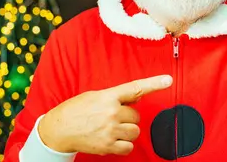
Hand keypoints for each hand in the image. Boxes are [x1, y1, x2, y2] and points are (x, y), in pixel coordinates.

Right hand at [38, 75, 172, 154]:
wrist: (58, 129)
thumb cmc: (76, 110)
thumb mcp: (95, 96)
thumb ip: (118, 96)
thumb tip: (139, 96)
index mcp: (108, 96)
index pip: (135, 88)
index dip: (154, 83)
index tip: (168, 80)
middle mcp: (111, 112)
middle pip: (136, 116)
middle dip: (128, 117)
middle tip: (113, 117)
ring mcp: (110, 130)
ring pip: (135, 131)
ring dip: (127, 131)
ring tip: (112, 128)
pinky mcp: (108, 145)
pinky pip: (128, 147)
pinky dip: (124, 145)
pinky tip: (114, 140)